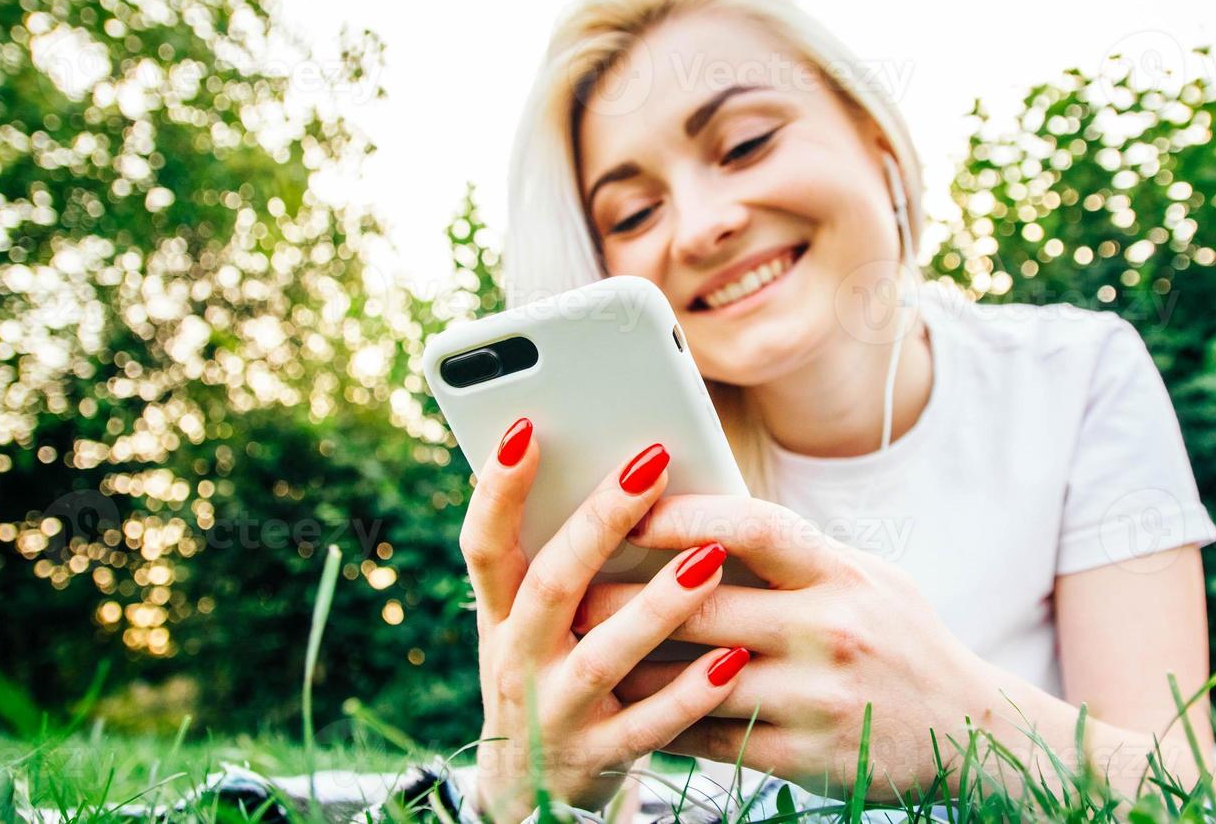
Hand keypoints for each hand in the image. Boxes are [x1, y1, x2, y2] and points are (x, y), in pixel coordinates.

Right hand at [462, 420, 750, 823]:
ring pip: (605, 655)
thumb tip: (618, 469)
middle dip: (600, 521)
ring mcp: (556, 712)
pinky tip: (731, 660)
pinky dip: (689, 694)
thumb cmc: (550, 673)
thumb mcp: (532, 623)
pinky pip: (650, 727)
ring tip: (711, 558)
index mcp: (499, 615)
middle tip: (651, 462)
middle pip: (553, 583)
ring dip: (657, 606)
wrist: (529, 798)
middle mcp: (517, 659)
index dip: (498, 490)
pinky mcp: (598, 759)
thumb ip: (558, 563)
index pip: (484, 544)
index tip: (525, 428)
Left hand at [574, 494, 982, 799]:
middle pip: (705, 605)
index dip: (685, 513)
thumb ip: (793, 556)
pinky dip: (663, 721)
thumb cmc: (898, 637)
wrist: (967, 729)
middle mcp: (831, 630)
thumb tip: (699, 522)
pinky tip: (626, 708)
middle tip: (570, 587)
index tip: (628, 505)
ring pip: (695, 678)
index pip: (753, 527)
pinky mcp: (805, 757)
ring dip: (630, 664)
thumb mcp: (865, 578)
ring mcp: (817, 698)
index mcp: (841, 574)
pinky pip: (711, 737)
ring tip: (581, 649)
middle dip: (626, 596)